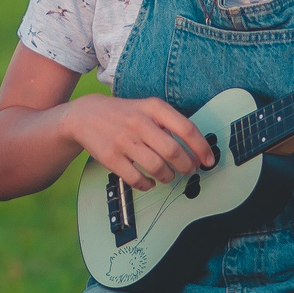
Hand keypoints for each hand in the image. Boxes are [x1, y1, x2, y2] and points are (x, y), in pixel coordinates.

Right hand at [66, 93, 214, 190]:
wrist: (84, 115)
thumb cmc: (124, 114)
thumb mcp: (147, 107)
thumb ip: (170, 123)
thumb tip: (196, 149)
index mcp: (152, 107)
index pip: (186, 129)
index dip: (201, 148)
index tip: (208, 160)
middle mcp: (139, 122)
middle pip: (173, 151)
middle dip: (187, 166)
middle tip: (189, 170)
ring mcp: (123, 140)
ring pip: (157, 167)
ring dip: (168, 177)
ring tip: (168, 176)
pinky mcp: (110, 157)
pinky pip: (136, 179)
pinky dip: (147, 185)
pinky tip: (150, 182)